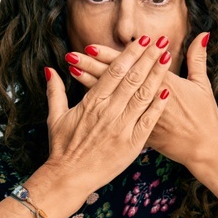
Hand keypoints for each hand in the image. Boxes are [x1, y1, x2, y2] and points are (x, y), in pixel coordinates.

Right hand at [44, 35, 171, 194]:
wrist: (69, 177)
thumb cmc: (61, 148)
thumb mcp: (55, 117)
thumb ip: (55, 91)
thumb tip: (49, 69)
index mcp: (91, 103)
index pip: (114, 71)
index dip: (130, 53)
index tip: (141, 40)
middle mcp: (108, 112)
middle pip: (132, 78)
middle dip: (148, 57)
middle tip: (160, 40)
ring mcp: (121, 128)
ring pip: (143, 95)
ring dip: (157, 75)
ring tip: (168, 58)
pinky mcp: (131, 144)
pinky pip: (148, 120)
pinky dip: (158, 105)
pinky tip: (168, 90)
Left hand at [64, 32, 217, 166]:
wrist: (203, 148)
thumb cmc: (204, 116)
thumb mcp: (202, 85)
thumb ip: (198, 58)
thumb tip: (203, 34)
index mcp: (162, 84)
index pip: (130, 66)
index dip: (109, 56)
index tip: (91, 47)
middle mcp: (145, 100)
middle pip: (114, 79)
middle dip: (92, 66)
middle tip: (73, 55)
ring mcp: (139, 118)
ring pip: (110, 97)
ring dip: (91, 82)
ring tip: (73, 70)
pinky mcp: (137, 133)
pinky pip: (113, 116)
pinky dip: (100, 107)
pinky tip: (85, 98)